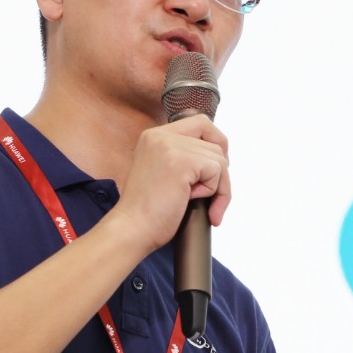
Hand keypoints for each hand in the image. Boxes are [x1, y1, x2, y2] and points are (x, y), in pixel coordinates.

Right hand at [107, 114, 229, 252]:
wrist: (132, 229)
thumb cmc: (147, 211)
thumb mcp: (161, 172)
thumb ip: (182, 156)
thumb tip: (220, 154)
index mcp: (154, 136)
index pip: (201, 123)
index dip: (216, 144)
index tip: (213, 170)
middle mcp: (161, 136)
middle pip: (215, 144)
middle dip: (219, 174)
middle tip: (209, 195)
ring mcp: (170, 147)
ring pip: (219, 159)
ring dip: (216, 186)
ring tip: (191, 200)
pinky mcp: (181, 162)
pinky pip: (217, 171)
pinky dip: (213, 192)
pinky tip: (190, 201)